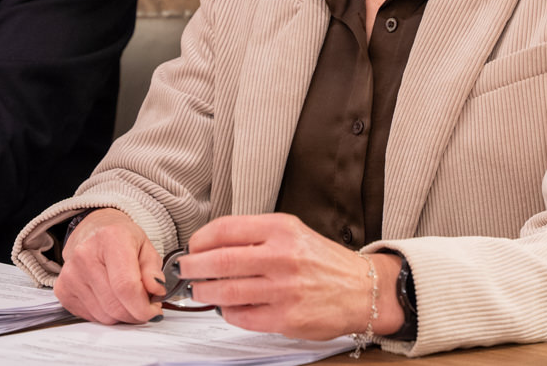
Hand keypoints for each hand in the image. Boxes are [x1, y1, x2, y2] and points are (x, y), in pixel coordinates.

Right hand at [54, 208, 164, 324]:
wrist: (93, 231)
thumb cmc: (121, 239)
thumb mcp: (146, 246)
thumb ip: (153, 270)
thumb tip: (156, 291)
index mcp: (111, 238)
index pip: (125, 286)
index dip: (143, 307)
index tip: (154, 311)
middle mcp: (85, 255)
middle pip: (115, 305)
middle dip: (135, 314)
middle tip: (145, 306)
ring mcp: (70, 274)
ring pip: (104, 316)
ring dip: (122, 315)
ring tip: (127, 299)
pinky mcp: (62, 290)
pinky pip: (91, 317)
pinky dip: (106, 314)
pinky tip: (110, 298)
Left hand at [180, 213, 403, 340]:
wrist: (362, 289)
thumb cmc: (323, 261)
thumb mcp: (293, 232)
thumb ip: (256, 236)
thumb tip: (213, 245)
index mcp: (281, 229)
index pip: (226, 228)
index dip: (200, 239)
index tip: (192, 246)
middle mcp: (282, 256)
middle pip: (219, 261)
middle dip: (193, 267)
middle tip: (185, 270)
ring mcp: (284, 289)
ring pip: (226, 291)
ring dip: (205, 292)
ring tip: (200, 291)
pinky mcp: (286, 318)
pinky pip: (242, 317)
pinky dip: (228, 313)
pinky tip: (228, 308)